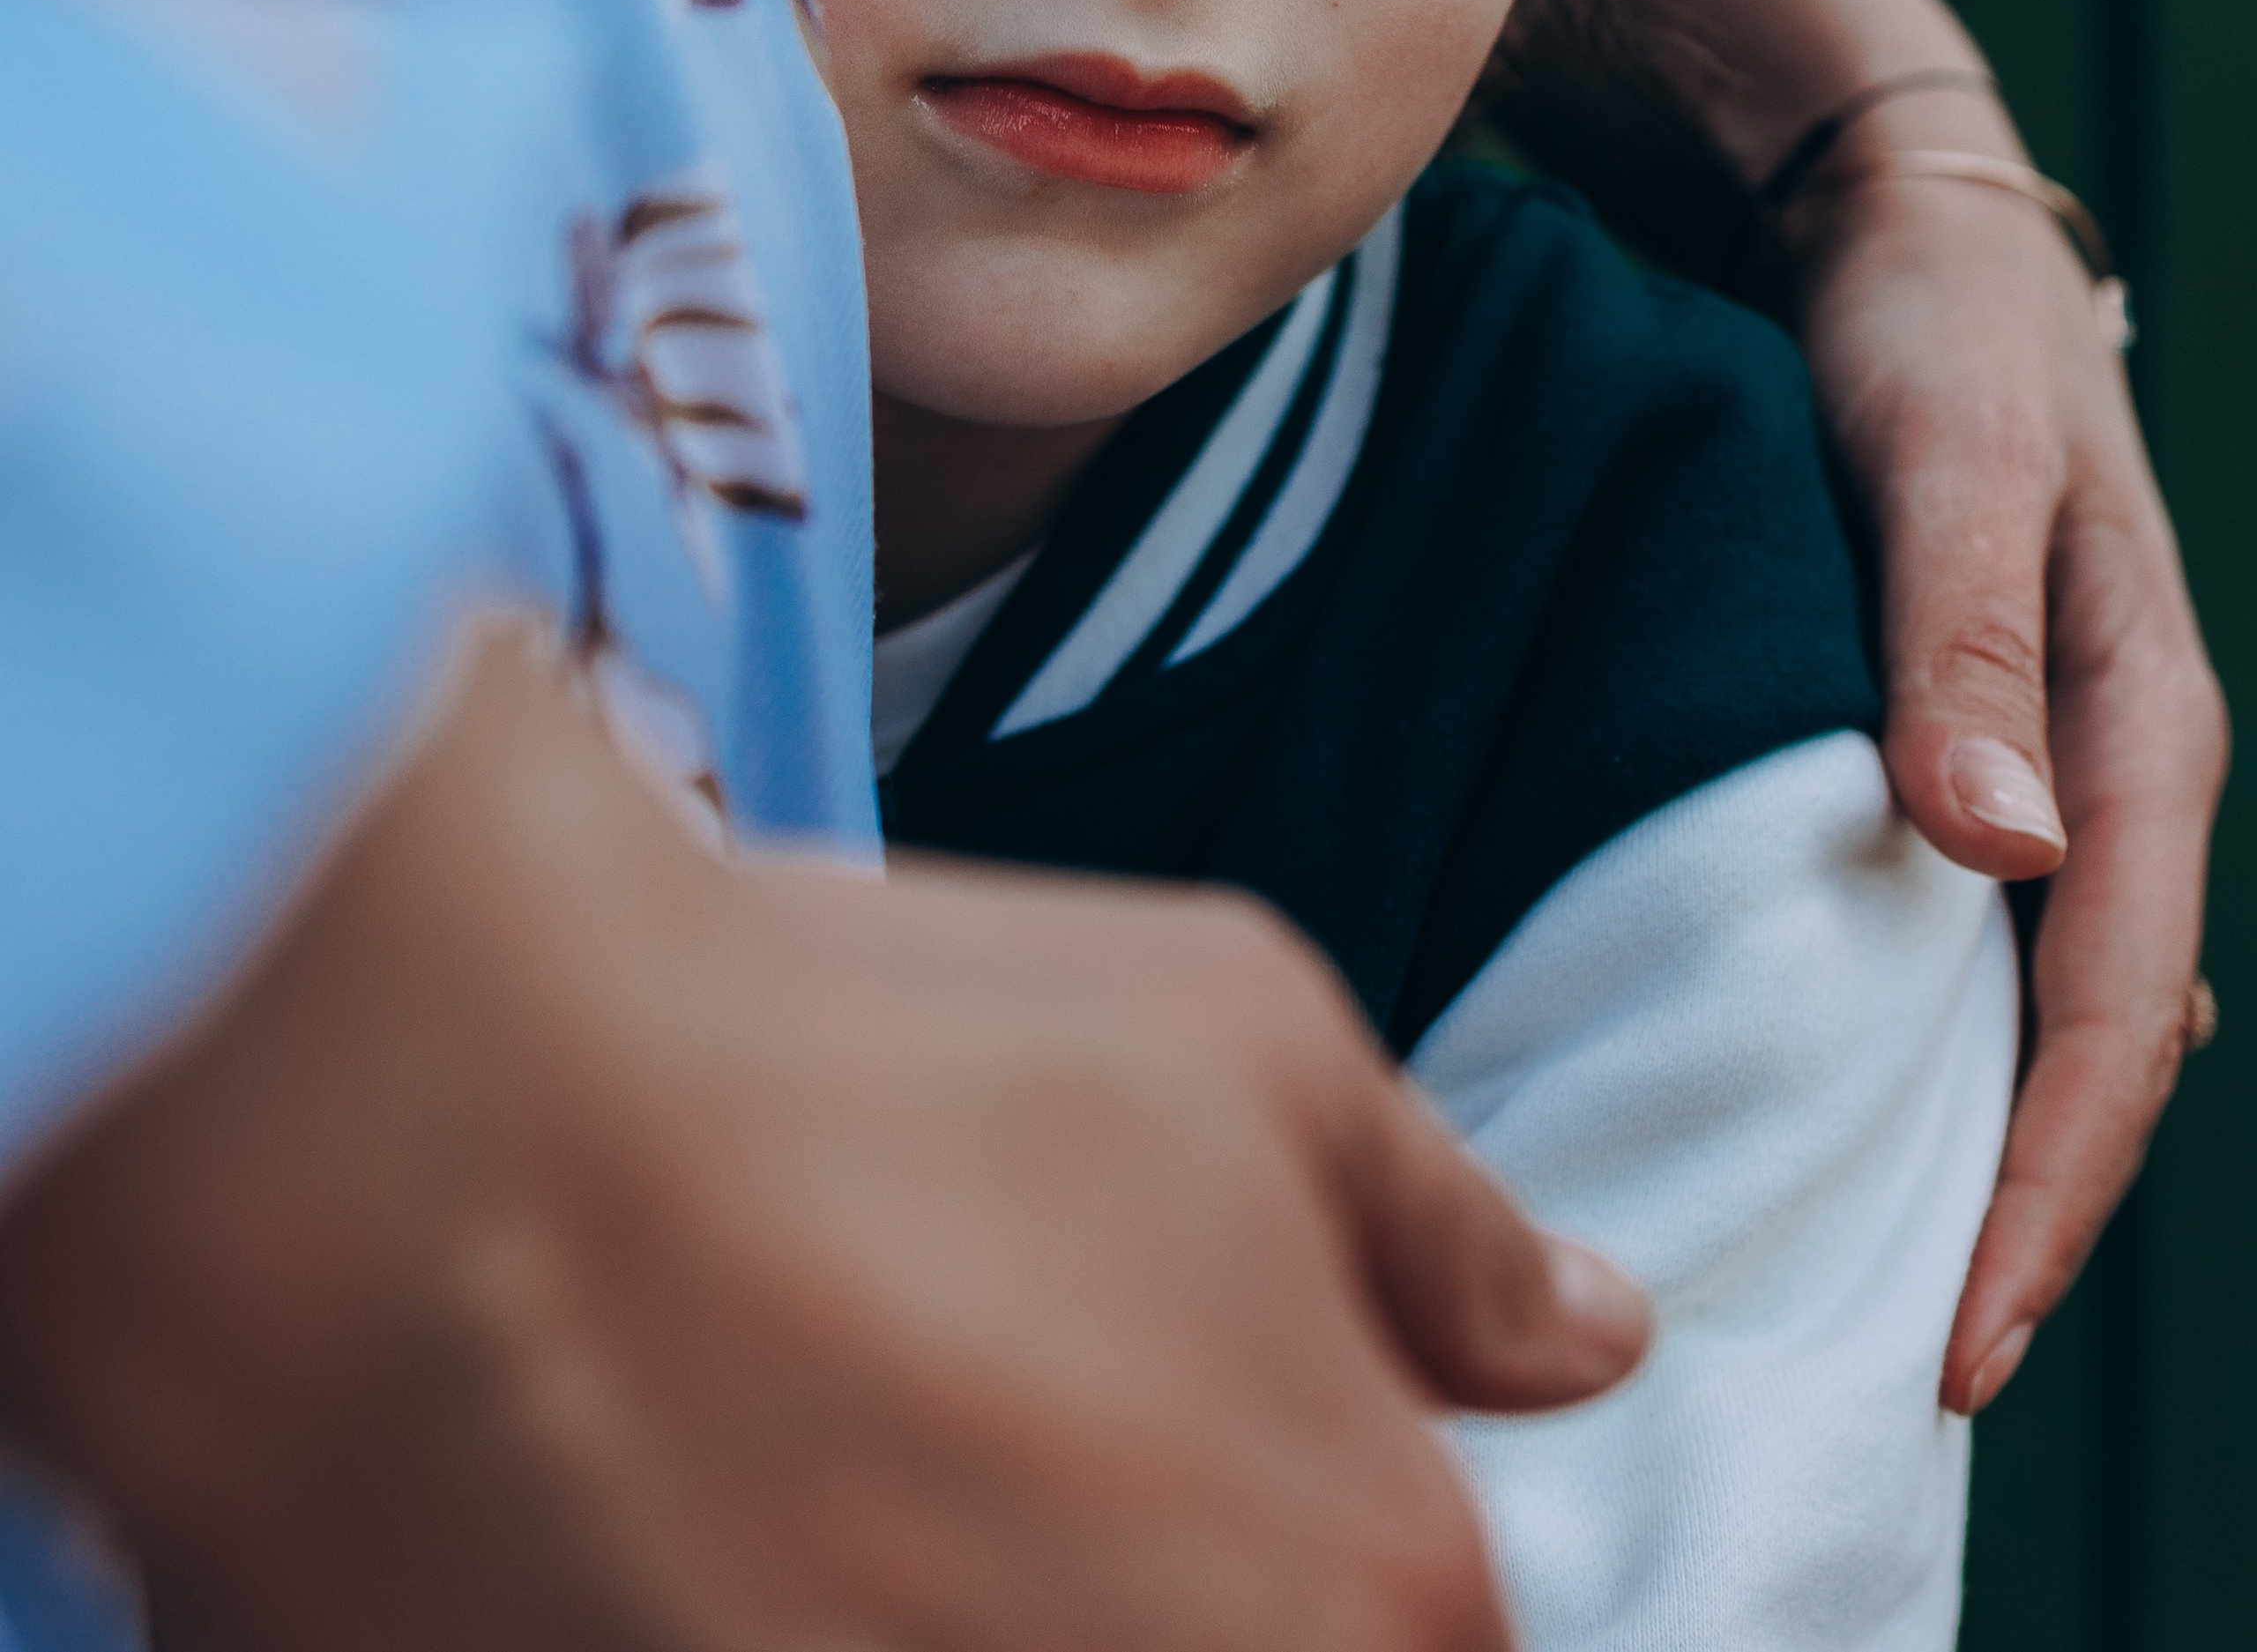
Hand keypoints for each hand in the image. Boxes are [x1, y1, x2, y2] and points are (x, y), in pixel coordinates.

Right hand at [0, 631, 1646, 1651]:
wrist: (449, 1158)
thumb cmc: (863, 1068)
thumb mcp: (1237, 1034)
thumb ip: (1442, 1223)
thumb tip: (1589, 1333)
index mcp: (1378, 1596)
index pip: (1419, 1627)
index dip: (1290, 1509)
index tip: (1134, 1415)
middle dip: (1135, 1568)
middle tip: (958, 1425)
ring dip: (969, 1596)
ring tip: (825, 1474)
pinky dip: (820, 1611)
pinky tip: (726, 1529)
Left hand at [1787, 158, 2226, 1415]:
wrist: (1896, 223)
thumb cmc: (1921, 331)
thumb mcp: (1944, 458)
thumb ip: (1961, 643)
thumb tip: (1998, 854)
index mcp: (2143, 722)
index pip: (2112, 1006)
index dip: (2051, 1183)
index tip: (1966, 1340)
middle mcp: (2117, 766)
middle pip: (2100, 1039)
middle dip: (2032, 1212)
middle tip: (1927, 1378)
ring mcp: (2057, 761)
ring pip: (2051, 1001)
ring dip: (1996, 1143)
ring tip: (1898, 1290)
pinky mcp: (1985, 739)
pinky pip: (1997, 931)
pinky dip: (1954, 1039)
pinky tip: (1874, 1104)